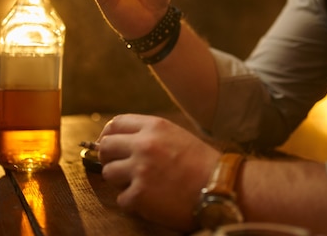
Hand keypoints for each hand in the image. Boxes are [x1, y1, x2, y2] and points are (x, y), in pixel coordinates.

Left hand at [97, 114, 219, 230]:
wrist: (221, 187)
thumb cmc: (203, 164)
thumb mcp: (176, 135)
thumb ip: (150, 135)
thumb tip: (123, 141)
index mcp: (153, 127)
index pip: (115, 124)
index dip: (108, 135)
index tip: (108, 145)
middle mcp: (143, 144)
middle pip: (105, 147)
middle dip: (108, 158)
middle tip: (118, 167)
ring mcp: (140, 170)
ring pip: (108, 173)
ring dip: (120, 181)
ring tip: (140, 184)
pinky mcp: (140, 195)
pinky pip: (121, 198)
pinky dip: (133, 202)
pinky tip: (150, 200)